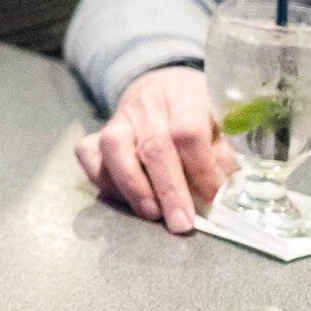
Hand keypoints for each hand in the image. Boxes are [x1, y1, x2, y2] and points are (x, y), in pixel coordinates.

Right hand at [74, 66, 236, 233]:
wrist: (161, 86)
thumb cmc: (196, 110)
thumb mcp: (220, 121)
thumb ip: (222, 152)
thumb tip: (222, 191)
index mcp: (184, 96)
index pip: (188, 133)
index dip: (199, 169)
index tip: (211, 198)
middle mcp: (147, 104)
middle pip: (153, 147)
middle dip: (168, 190)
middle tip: (180, 223)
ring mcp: (118, 118)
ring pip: (114, 149)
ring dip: (133, 187)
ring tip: (151, 213)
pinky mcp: (97, 133)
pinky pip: (89, 155)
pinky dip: (103, 180)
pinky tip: (124, 198)